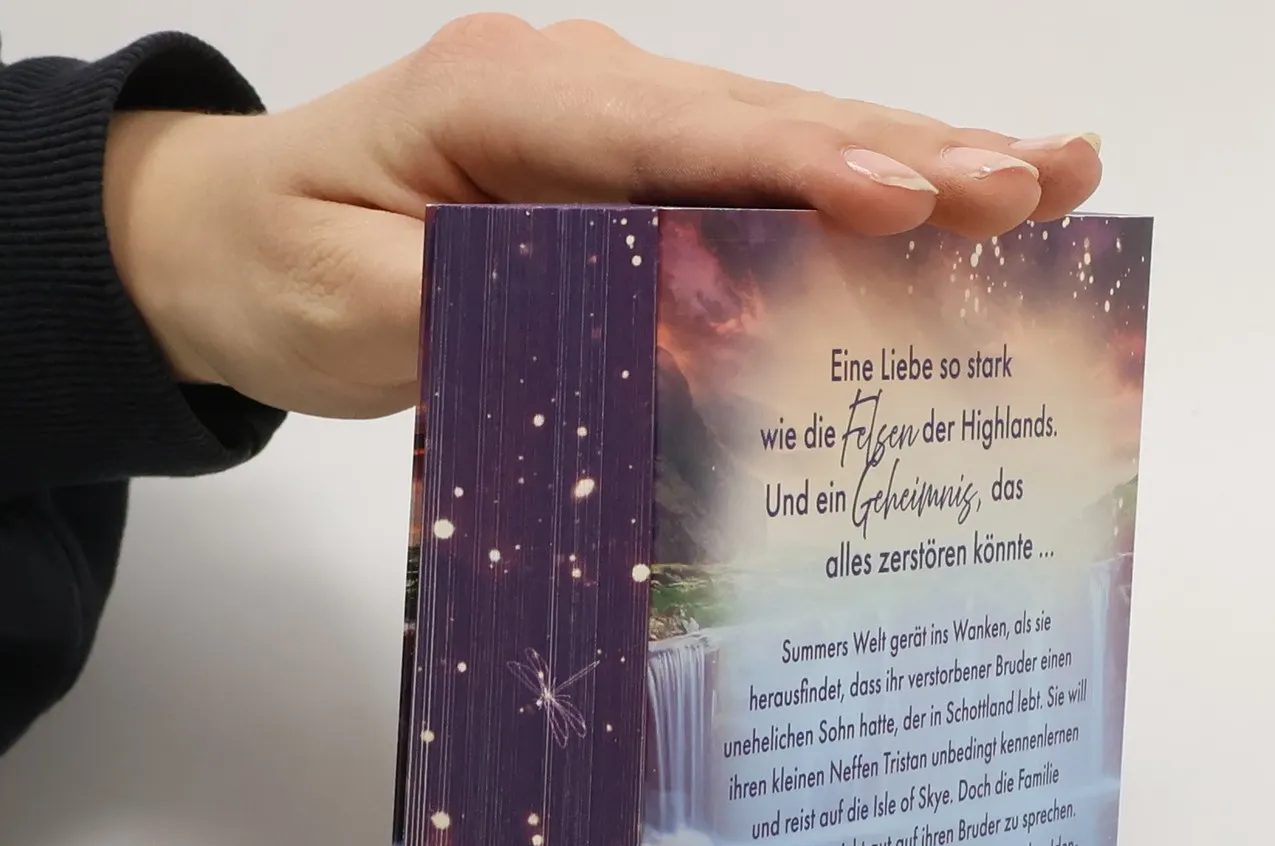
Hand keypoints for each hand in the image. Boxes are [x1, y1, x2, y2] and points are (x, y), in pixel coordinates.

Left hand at [103, 14, 1101, 418]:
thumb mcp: (351, 300)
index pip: (681, 136)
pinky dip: (857, 200)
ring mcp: (614, 130)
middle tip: (1045, 178)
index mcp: (512, 104)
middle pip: (768, 120)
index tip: (910, 197)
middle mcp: (582, 94)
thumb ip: (482, 305)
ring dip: (918, 162)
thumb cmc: (277, 263)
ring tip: (1048, 178)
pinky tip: (947, 211)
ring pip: (784, 142)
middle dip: (913, 150)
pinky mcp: (629, 178)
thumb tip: (632, 321)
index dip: (802, 167)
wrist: (226, 238)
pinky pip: (756, 186)